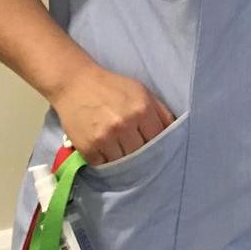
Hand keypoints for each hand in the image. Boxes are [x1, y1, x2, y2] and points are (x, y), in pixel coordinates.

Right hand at [50, 65, 175, 165]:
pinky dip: (106, 161)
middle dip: (141, 153)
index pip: (158, 138)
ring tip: (121, 151)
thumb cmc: (113, 87)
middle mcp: (125, 124)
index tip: (156, 147)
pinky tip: (106, 151)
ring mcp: (105, 138)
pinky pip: (103, 165)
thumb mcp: (142, 91)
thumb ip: (160, 111)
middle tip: (138, 151)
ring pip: (123, 162)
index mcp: (142, 109)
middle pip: (141, 153)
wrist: (76, 84)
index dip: (159, 144)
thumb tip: (174, 131)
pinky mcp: (88, 148)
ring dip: (123, 159)